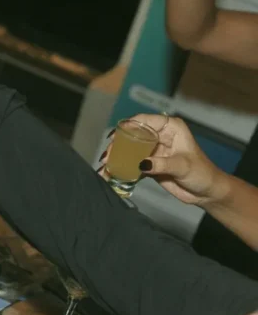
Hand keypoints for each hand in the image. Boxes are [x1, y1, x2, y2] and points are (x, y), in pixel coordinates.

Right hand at [106, 114, 223, 205]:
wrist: (207, 193)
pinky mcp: (149, 164)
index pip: (145, 121)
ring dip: (118, 157)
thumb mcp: (183, 166)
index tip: (115, 135)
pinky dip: (122, 168)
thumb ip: (161, 164)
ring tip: (106, 165)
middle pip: (133, 134)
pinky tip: (111, 173)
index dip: (128, 125)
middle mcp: (159, 135)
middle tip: (108, 155)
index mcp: (170, 127)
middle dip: (119, 144)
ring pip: (130, 149)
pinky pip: (132, 163)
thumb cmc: (202, 174)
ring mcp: (153, 150)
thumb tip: (141, 164)